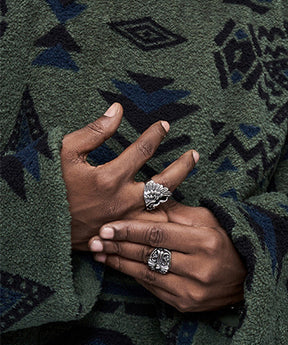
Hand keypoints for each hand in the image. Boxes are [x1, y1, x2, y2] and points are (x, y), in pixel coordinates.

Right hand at [62, 103, 197, 249]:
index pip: (142, 150)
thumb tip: (117, 110)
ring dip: (181, 193)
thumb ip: (94, 131)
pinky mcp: (124, 234)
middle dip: (183, 166)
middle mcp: (122, 201)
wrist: (37, 227)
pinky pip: (153, 227)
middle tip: (194, 153)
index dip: (156, 134)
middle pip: (164, 183)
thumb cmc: (50, 187)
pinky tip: (179, 207)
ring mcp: (126, 220)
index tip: (164, 125)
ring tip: (191, 181)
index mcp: (109, 178)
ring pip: (164, 208)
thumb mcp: (65, 153)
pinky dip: (168, 217)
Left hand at [88, 201, 245, 311]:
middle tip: (94, 239)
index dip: (131, 230)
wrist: (248, 277)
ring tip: (99, 253)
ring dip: (120, 263)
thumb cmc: (225, 240)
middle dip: (119, 246)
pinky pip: (154, 289)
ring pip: (148, 274)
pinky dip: (134, 277)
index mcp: (206, 241)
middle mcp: (200, 268)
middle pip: (150, 255)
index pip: (160, 235)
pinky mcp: (186, 305)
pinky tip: (119, 267)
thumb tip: (148, 196)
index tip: (108, 226)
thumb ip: (177, 211)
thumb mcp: (208, 219)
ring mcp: (192, 290)